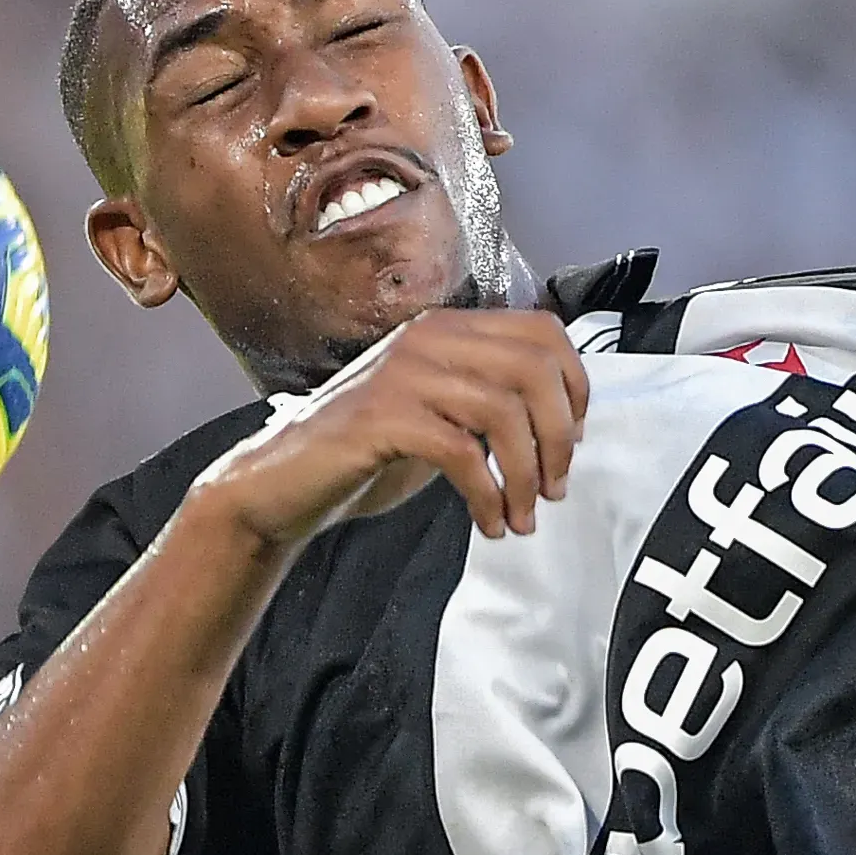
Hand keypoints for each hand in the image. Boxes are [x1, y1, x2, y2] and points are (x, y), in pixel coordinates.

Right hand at [195, 309, 588, 547]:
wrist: (281, 484)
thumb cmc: (361, 453)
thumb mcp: (437, 413)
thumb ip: (487, 400)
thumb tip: (560, 425)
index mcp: (446, 330)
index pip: (543, 331)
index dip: (575, 386)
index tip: (573, 440)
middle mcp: (427, 339)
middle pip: (534, 369)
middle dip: (558, 438)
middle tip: (553, 488)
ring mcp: (402, 375)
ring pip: (503, 412)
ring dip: (525, 475)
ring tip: (522, 516)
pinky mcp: (380, 419)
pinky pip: (462, 452)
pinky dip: (487, 496)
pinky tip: (488, 524)